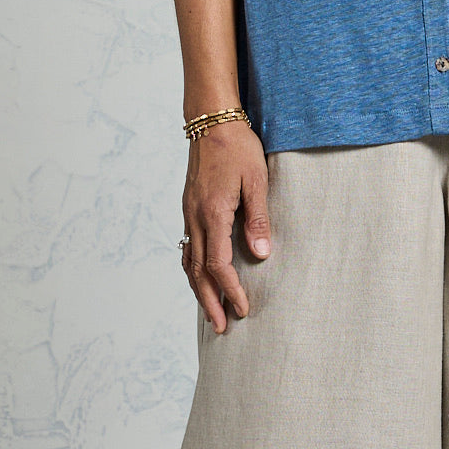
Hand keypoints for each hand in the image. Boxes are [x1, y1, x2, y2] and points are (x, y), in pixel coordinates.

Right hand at [181, 120, 271, 333]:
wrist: (211, 120)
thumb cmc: (238, 147)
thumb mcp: (256, 180)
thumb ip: (257, 218)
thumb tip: (261, 256)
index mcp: (212, 213)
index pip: (219, 265)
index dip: (230, 291)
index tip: (243, 310)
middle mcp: (195, 217)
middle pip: (198, 271)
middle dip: (209, 302)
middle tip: (221, 328)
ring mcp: (188, 211)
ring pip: (188, 261)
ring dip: (198, 289)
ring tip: (210, 310)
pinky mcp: (189, 205)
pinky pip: (187, 245)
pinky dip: (192, 268)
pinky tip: (200, 275)